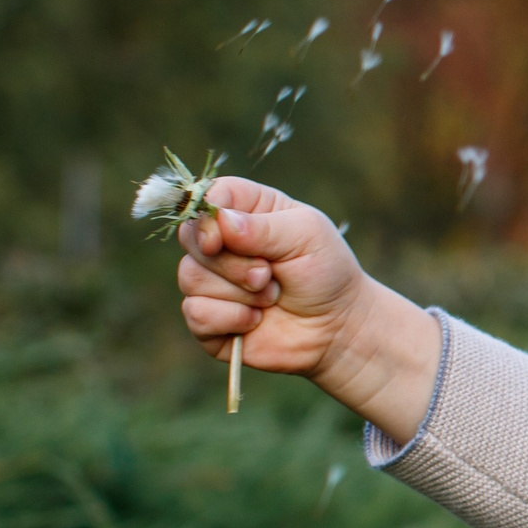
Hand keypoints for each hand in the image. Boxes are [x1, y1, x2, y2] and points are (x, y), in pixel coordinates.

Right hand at [176, 177, 440, 441]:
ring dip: (238, 293)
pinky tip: (256, 321)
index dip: (207, 217)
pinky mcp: (208, 318)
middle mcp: (222, 242)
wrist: (338, 329)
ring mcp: (211, 280)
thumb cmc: (326, 274)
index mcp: (247, 210)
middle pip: (191, 238)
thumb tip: (220, 222)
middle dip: (232, 263)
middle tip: (268, 275)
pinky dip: (230, 320)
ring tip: (271, 297)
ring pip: (190, 277)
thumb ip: (263, 227)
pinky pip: (195, 314)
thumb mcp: (307, 236)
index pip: (208, 198)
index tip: (221, 238)